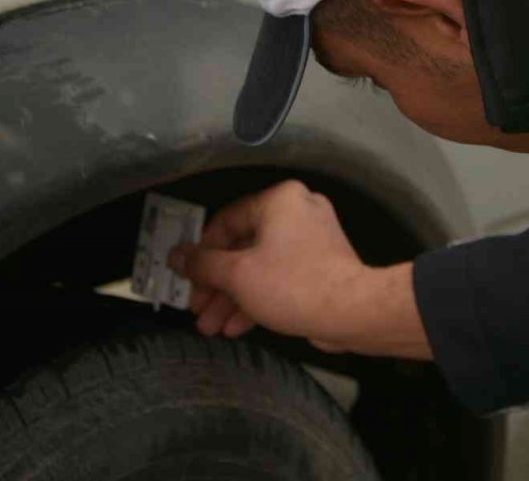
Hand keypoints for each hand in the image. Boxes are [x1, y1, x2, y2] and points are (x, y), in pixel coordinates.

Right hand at [169, 179, 430, 358]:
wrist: (353, 312)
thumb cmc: (294, 284)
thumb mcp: (237, 274)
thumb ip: (202, 264)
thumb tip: (175, 255)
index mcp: (279, 200)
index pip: (226, 221)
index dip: (202, 252)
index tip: (188, 277)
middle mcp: (298, 212)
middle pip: (243, 247)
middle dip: (216, 284)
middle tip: (198, 309)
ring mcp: (312, 241)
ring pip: (260, 267)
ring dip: (233, 298)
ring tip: (211, 327)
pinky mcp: (321, 267)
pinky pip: (280, 278)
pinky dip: (257, 299)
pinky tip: (236, 327)